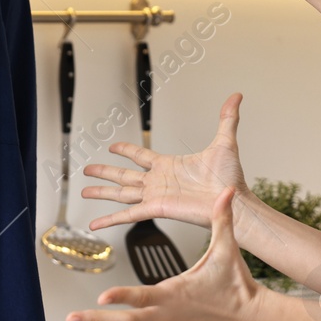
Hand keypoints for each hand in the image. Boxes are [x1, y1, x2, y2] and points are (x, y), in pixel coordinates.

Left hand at [66, 186, 263, 320]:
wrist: (248, 317)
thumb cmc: (236, 284)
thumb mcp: (227, 248)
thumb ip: (223, 218)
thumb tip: (227, 192)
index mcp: (175, 294)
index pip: (145, 296)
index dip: (123, 296)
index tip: (102, 296)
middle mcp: (165, 314)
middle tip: (70, 319)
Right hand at [81, 92, 248, 230]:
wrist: (233, 201)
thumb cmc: (230, 178)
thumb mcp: (225, 142)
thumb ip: (227, 119)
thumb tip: (236, 96)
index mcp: (169, 166)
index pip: (141, 156)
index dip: (126, 150)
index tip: (113, 147)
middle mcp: (159, 181)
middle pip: (124, 175)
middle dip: (105, 171)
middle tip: (88, 169)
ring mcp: (155, 196)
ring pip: (121, 193)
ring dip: (102, 192)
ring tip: (84, 191)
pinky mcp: (156, 209)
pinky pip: (128, 215)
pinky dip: (110, 220)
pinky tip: (96, 224)